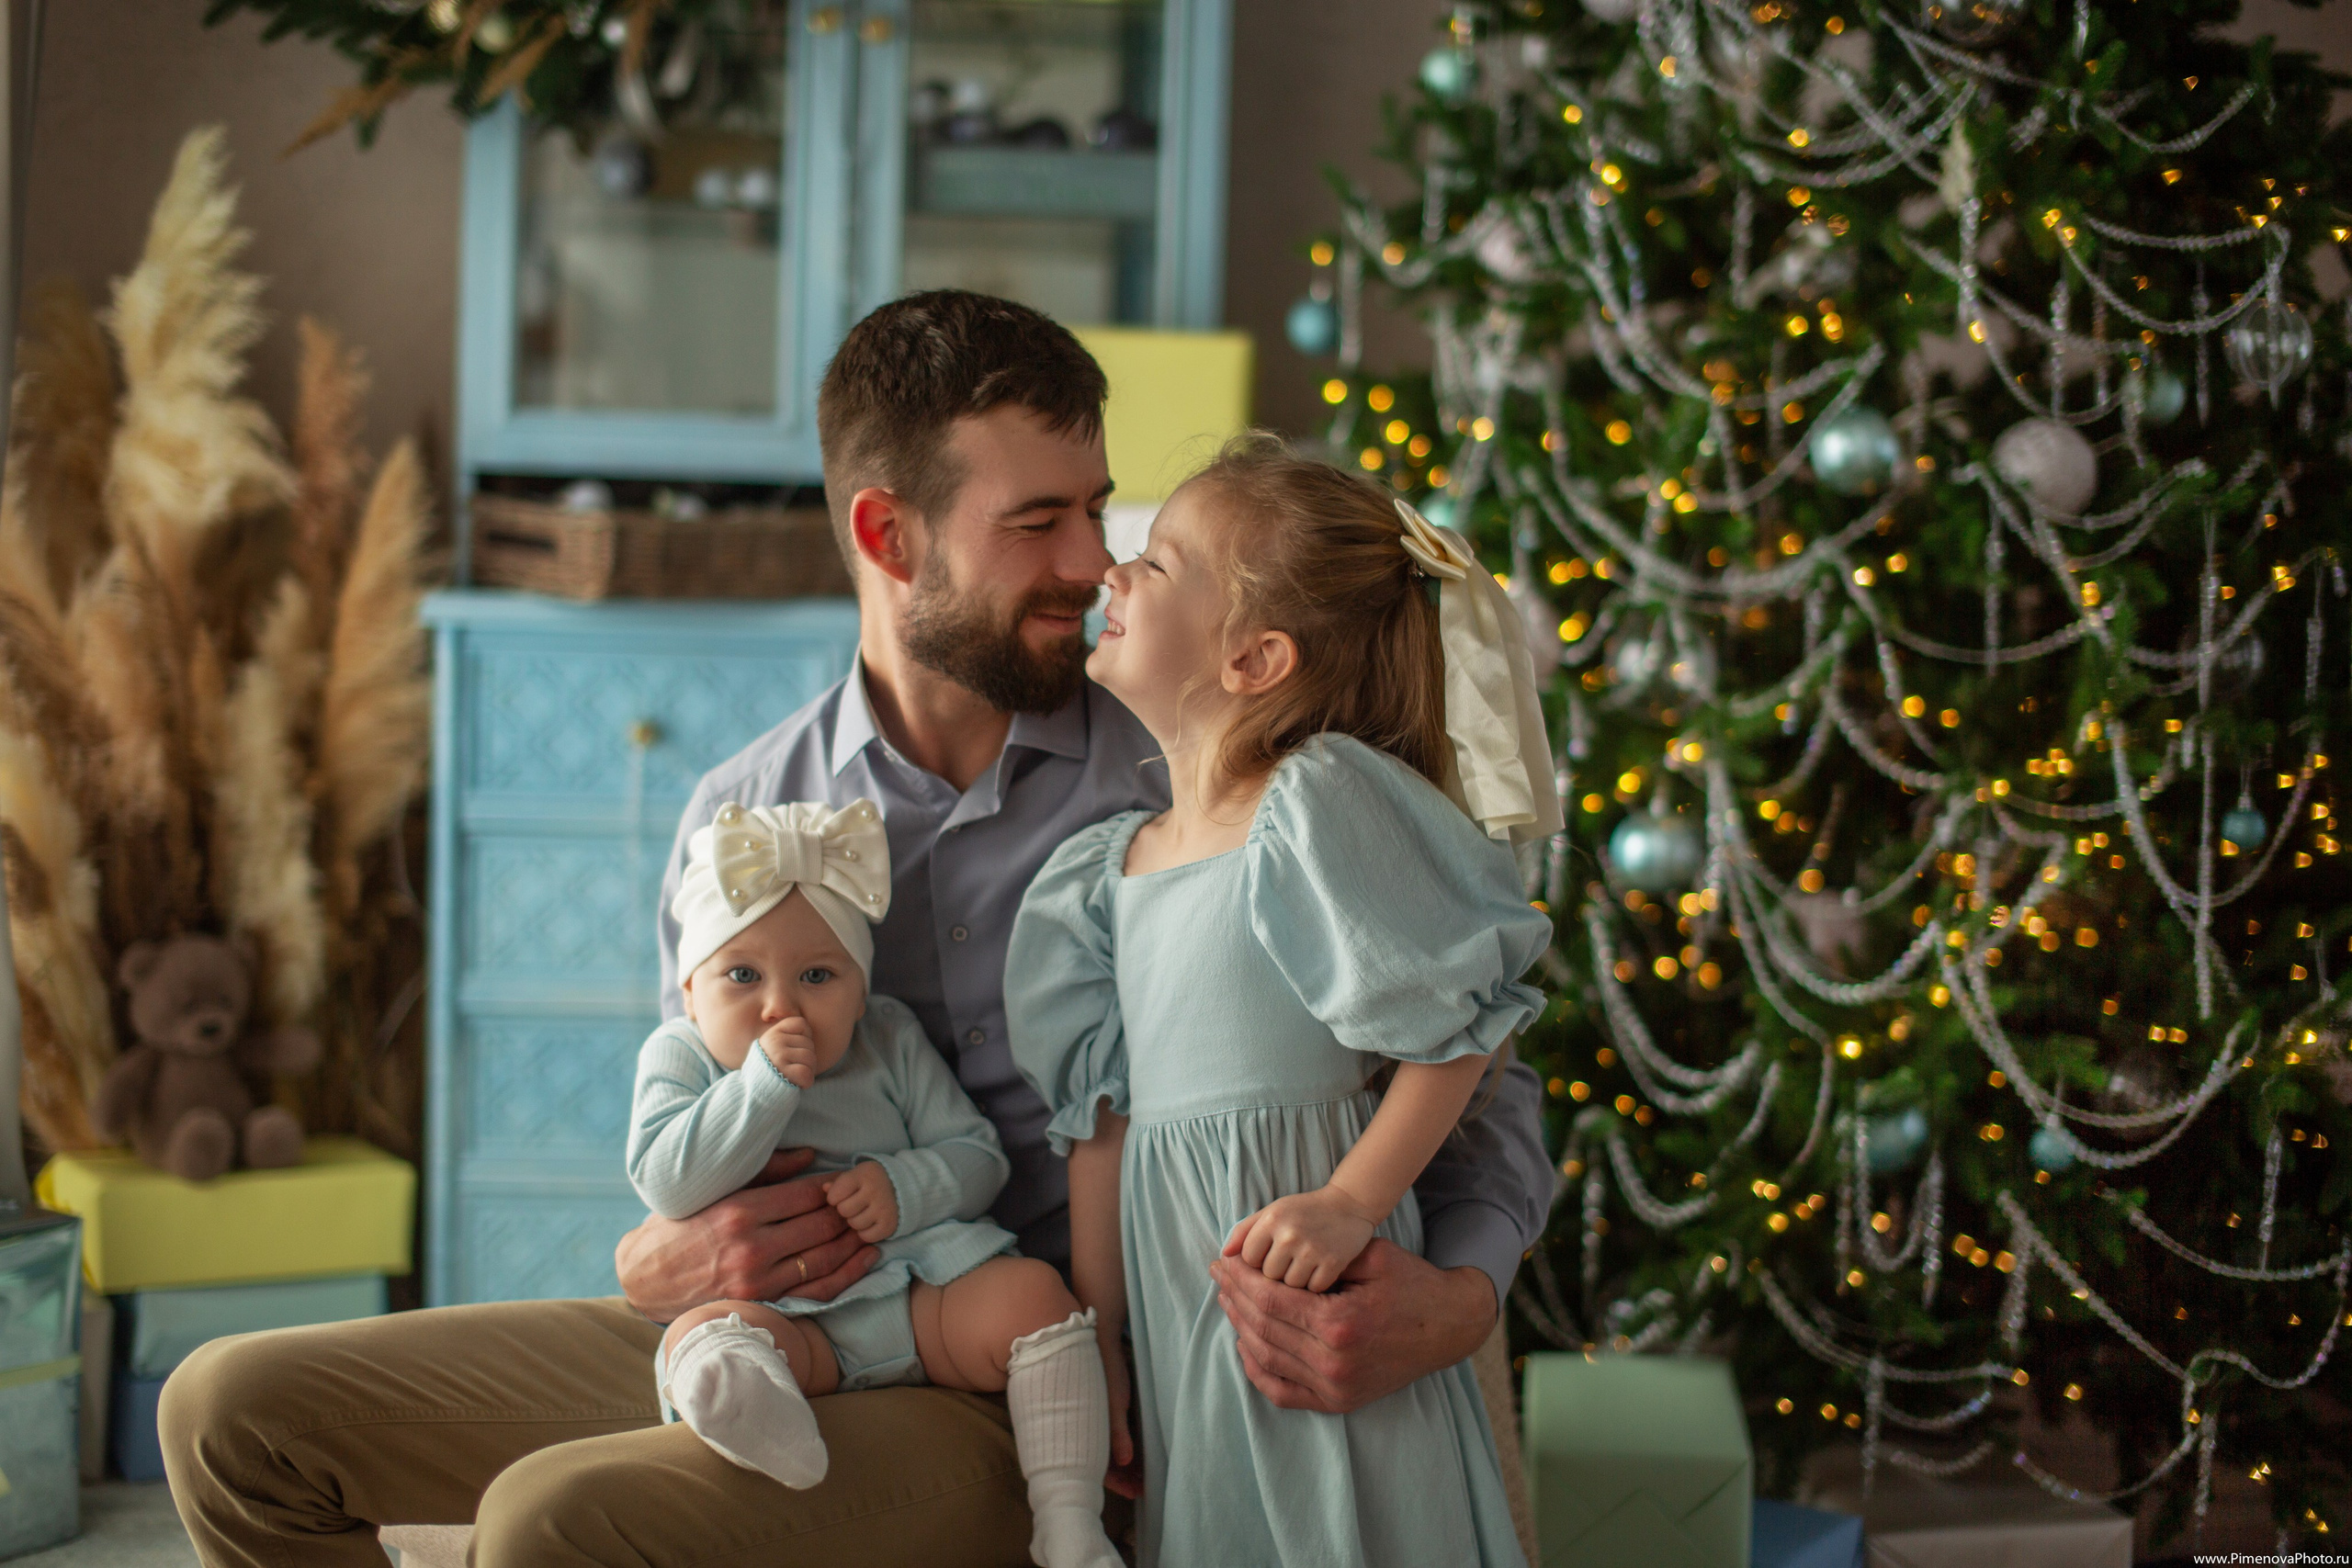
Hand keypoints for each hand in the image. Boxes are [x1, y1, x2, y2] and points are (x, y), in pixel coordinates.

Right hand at [615, 1148, 881, 1320]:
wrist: (645, 1277)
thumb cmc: (680, 1226)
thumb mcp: (716, 1190)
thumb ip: (765, 1171)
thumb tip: (812, 1157)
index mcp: (739, 1210)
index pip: (805, 1195)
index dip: (835, 1186)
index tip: (850, 1180)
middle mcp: (751, 1246)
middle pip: (820, 1226)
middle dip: (850, 1212)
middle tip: (868, 1202)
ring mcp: (757, 1279)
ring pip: (824, 1258)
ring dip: (855, 1242)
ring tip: (874, 1227)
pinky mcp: (761, 1303)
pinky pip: (815, 1291)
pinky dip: (847, 1275)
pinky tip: (866, 1260)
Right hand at [759, 1018, 823, 1088]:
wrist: (757, 1092)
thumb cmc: (771, 1069)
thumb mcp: (773, 1046)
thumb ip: (787, 1033)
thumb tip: (799, 1027)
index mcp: (773, 1033)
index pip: (801, 1023)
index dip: (805, 1037)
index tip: (795, 1050)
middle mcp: (775, 1042)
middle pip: (809, 1043)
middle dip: (807, 1058)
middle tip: (795, 1068)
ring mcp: (778, 1056)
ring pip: (810, 1058)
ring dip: (809, 1070)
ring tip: (796, 1075)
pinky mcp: (784, 1072)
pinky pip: (806, 1073)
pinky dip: (806, 1081)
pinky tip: (798, 1084)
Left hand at [824, 1160, 898, 1242]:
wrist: (904, 1187)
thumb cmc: (872, 1181)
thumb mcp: (856, 1175)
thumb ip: (838, 1182)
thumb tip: (825, 1189)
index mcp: (864, 1174)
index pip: (835, 1194)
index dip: (834, 1197)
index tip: (842, 1195)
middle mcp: (876, 1190)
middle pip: (843, 1210)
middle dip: (845, 1209)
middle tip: (854, 1205)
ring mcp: (884, 1208)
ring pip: (854, 1224)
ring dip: (855, 1221)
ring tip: (863, 1212)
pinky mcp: (890, 1225)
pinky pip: (866, 1237)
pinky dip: (865, 1232)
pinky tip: (870, 1222)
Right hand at [1100, 1328, 1141, 1498]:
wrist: (1097, 1336)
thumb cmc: (1106, 1369)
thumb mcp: (1115, 1401)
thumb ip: (1119, 1431)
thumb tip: (1125, 1461)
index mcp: (1084, 1431)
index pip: (1097, 1468)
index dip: (1117, 1484)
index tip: (1136, 1493)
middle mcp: (1088, 1428)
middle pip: (1104, 1463)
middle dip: (1124, 1477)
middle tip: (1144, 1487)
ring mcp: (1096, 1419)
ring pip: (1110, 1451)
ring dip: (1127, 1464)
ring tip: (1145, 1475)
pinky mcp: (1104, 1410)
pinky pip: (1114, 1437)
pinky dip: (1126, 1447)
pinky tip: (1139, 1453)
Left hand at [1209, 1237, 1494, 1415]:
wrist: (1449, 1327)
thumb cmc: (1411, 1284)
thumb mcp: (1372, 1255)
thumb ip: (1322, 1257)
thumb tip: (1269, 1256)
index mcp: (1339, 1324)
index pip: (1269, 1300)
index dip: (1240, 1279)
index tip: (1222, 1261)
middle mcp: (1332, 1363)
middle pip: (1262, 1328)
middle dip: (1234, 1298)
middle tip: (1218, 1275)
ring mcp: (1334, 1388)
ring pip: (1267, 1358)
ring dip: (1240, 1328)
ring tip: (1227, 1300)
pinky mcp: (1338, 1402)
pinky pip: (1282, 1392)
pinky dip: (1257, 1370)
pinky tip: (1244, 1344)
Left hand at [1222, 1186, 1379, 1291]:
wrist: (1349, 1206)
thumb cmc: (1304, 1211)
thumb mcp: (1272, 1212)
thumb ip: (1244, 1231)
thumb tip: (1223, 1256)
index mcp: (1271, 1219)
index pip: (1247, 1260)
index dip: (1256, 1263)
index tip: (1269, 1256)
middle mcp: (1289, 1233)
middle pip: (1267, 1277)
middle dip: (1275, 1275)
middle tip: (1289, 1261)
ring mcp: (1312, 1249)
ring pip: (1288, 1287)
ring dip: (1295, 1283)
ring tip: (1304, 1265)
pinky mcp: (1333, 1263)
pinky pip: (1312, 1290)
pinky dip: (1314, 1286)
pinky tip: (1318, 1270)